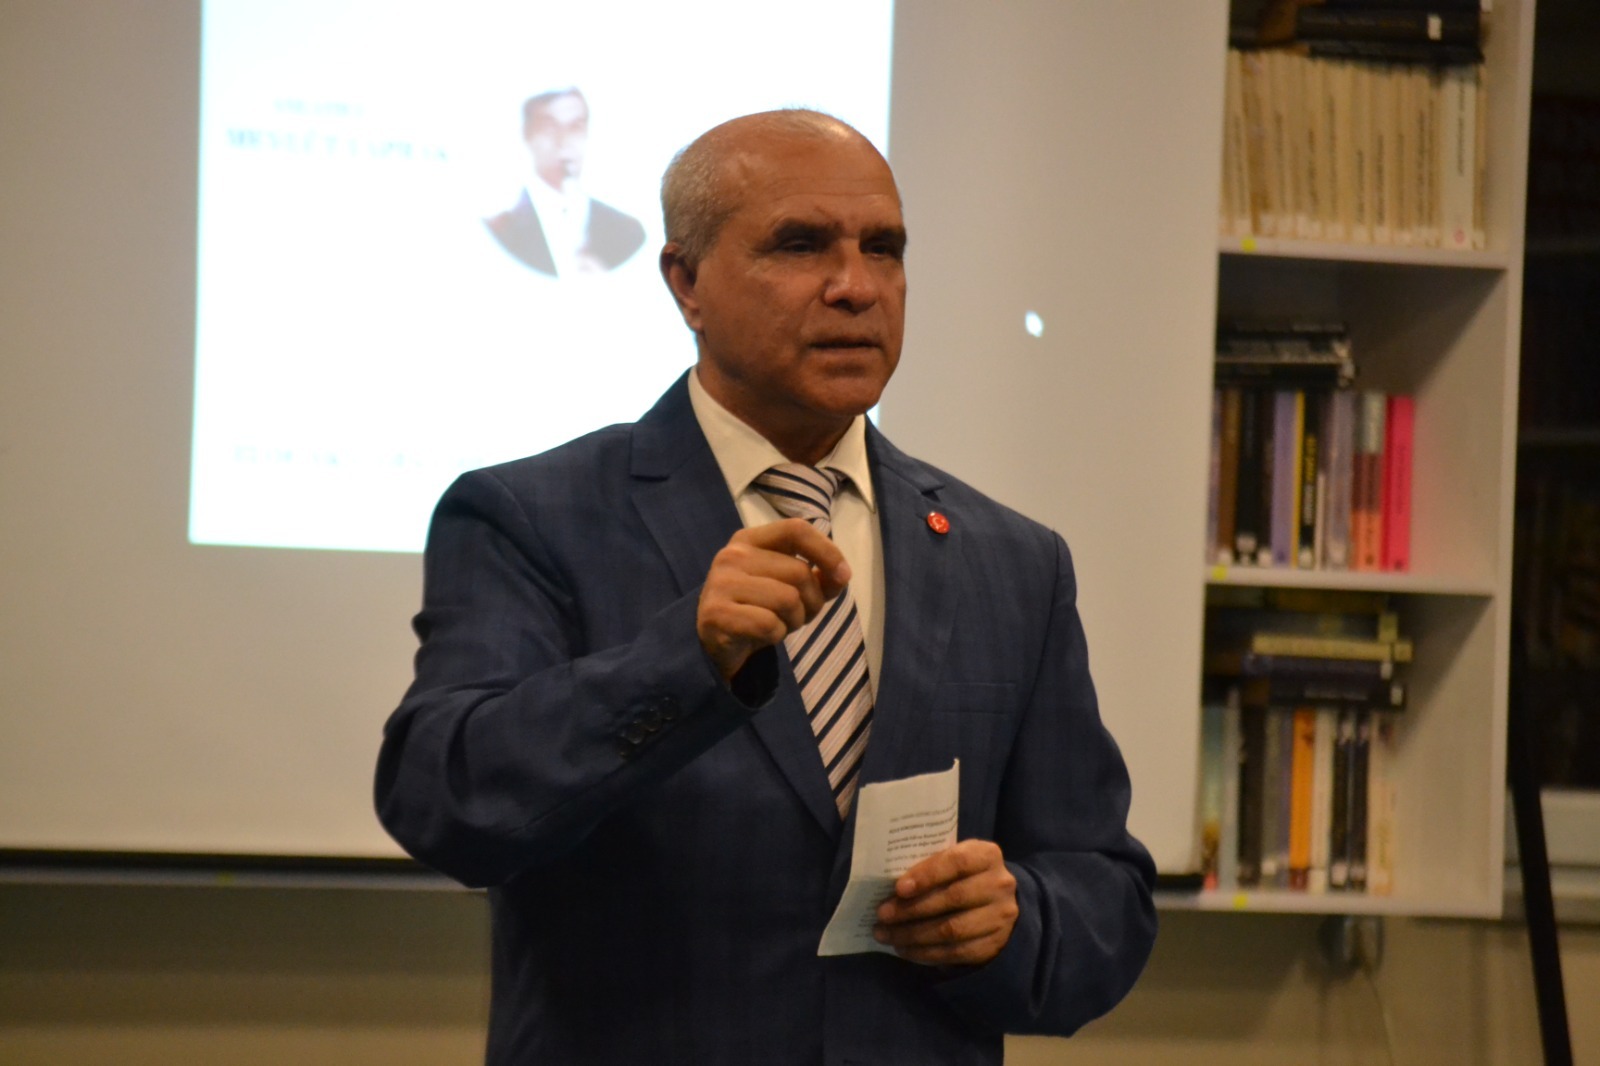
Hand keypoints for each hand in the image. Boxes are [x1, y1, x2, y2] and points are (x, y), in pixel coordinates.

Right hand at [697, 518, 851, 680]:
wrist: (714, 643)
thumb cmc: (757, 608)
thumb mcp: (789, 587)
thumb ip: (818, 577)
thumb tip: (842, 575)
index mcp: (749, 540)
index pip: (796, 530)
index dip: (827, 551)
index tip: (843, 575)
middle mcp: (732, 555)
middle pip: (799, 572)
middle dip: (813, 601)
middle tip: (800, 615)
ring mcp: (721, 584)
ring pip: (788, 600)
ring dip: (795, 620)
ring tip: (780, 624)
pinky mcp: (717, 614)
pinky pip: (770, 624)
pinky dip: (776, 635)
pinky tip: (762, 636)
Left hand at [874, 839, 1018, 966]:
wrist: (998, 902)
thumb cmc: (963, 876)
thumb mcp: (952, 862)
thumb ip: (930, 867)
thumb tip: (891, 889)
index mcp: (987, 856)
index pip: (957, 862)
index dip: (927, 875)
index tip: (899, 888)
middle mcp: (999, 885)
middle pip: (953, 899)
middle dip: (912, 909)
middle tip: (882, 915)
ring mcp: (1000, 917)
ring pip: (952, 929)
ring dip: (913, 935)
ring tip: (886, 935)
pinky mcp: (993, 945)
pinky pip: (955, 953)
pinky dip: (925, 953)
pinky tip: (904, 949)